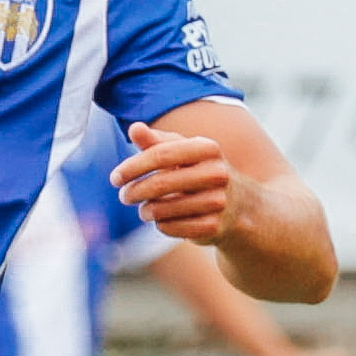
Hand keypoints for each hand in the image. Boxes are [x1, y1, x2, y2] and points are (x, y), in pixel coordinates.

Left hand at [114, 120, 235, 242]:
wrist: (241, 206)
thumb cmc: (202, 172)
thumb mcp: (183, 153)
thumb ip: (157, 142)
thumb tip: (134, 128)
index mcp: (208, 149)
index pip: (161, 155)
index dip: (133, 167)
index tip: (115, 178)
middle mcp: (217, 173)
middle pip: (159, 183)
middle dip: (134, 191)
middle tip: (124, 196)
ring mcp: (218, 202)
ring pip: (162, 209)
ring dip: (146, 211)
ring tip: (145, 210)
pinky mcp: (213, 227)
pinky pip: (170, 228)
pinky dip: (161, 225)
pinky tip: (164, 221)